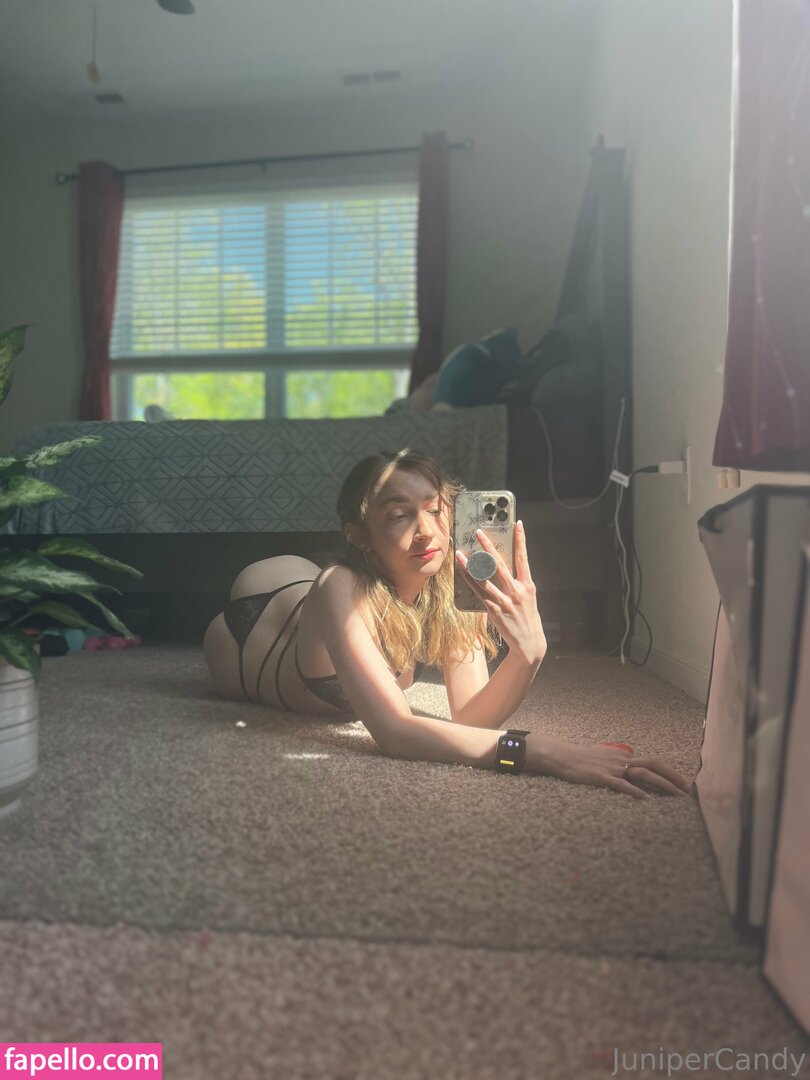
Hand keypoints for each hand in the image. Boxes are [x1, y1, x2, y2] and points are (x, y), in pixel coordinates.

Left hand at [455, 520, 545, 664]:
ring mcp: (505, 601)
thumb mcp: (528, 597)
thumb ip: (517, 582)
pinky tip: (462, 572)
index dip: (521, 540)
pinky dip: (470, 580)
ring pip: (485, 578)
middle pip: (500, 564)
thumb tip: (500, 565)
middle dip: (488, 546)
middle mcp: (517, 591)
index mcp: (528, 585)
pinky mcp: (494, 611)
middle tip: (478, 532)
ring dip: (471, 564)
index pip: (524, 558)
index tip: (517, 523)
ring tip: (461, 552)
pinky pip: (478, 592)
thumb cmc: (527, 617)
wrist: (529, 643)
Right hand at [533, 737, 692, 800]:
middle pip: (653, 765)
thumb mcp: (602, 756)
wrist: (561, 755)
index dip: (669, 772)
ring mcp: (612, 769)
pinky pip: (621, 784)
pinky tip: (645, 799)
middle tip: (686, 790)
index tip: (681, 783)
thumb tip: (627, 765)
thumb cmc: (580, 757)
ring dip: (662, 784)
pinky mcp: (601, 777)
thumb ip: (617, 761)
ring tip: (676, 795)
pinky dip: (635, 791)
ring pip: (643, 774)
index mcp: (623, 756)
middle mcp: (621, 760)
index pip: (651, 762)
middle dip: (673, 777)